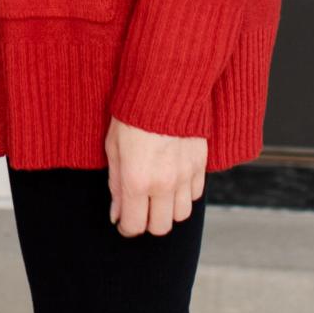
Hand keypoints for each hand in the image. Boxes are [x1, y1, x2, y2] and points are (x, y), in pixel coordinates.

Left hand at [104, 116, 205, 235]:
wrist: (164, 85)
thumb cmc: (131, 113)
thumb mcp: (113, 147)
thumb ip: (116, 185)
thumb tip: (117, 214)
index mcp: (137, 181)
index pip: (134, 226)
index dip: (127, 227)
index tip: (124, 221)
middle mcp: (163, 184)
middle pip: (161, 227)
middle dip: (148, 222)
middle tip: (141, 209)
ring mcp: (185, 175)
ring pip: (181, 215)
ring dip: (169, 210)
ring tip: (159, 194)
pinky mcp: (200, 164)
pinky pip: (196, 194)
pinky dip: (186, 193)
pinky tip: (175, 179)